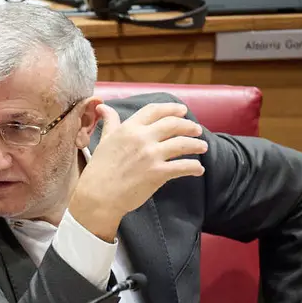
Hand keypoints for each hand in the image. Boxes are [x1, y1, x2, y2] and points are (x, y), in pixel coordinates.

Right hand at [69, 102, 206, 240]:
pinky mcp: (158, 173)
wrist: (98, 195)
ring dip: (196, 144)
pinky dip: (194, 167)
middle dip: (189, 126)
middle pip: (173, 124)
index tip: (182, 111)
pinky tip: (199, 169)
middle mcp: (142, 138)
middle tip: (197, 130)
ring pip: (183, 143)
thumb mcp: (104, 140)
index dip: (172, 108)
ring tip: (203, 147)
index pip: (155, 110)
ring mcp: (151, 155)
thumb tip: (103, 107)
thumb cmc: (99, 169)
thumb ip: (110, 122)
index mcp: (129, 128)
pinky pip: (183, 166)